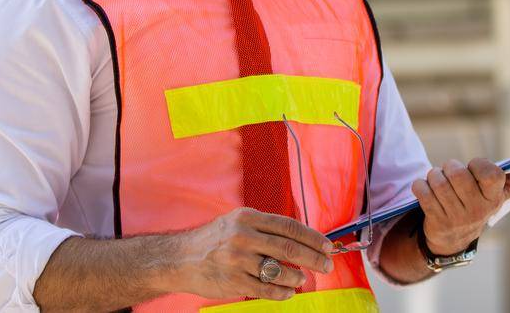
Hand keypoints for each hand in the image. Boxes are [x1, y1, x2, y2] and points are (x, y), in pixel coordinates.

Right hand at [166, 207, 335, 301]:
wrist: (181, 258)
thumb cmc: (214, 240)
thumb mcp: (237, 222)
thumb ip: (265, 228)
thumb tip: (300, 238)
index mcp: (247, 218)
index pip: (288, 226)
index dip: (312, 237)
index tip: (327, 246)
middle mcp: (243, 236)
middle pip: (289, 248)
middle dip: (314, 258)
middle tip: (327, 265)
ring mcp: (238, 260)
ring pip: (279, 271)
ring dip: (297, 276)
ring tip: (302, 278)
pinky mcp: (234, 281)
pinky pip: (266, 289)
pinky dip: (282, 292)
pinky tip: (289, 291)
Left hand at [411, 155, 509, 255]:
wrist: (453, 239)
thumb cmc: (480, 203)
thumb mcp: (502, 192)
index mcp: (495, 198)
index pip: (490, 173)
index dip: (479, 165)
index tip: (476, 168)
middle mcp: (478, 209)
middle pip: (457, 173)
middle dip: (450, 167)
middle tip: (452, 172)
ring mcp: (456, 216)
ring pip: (437, 179)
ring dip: (434, 175)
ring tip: (439, 181)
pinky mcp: (435, 220)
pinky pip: (421, 190)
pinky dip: (420, 185)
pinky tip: (426, 191)